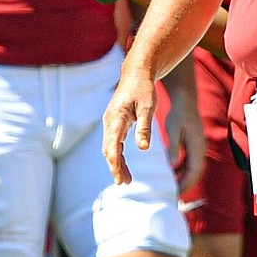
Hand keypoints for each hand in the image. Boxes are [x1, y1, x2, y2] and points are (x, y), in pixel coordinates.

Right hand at [102, 65, 156, 184]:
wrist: (137, 74)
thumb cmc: (144, 89)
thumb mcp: (148, 106)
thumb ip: (144, 127)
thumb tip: (143, 149)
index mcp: (116, 118)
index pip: (113, 147)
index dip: (116, 164)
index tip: (121, 178)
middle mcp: (109, 122)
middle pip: (108, 150)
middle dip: (115, 168)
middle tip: (125, 183)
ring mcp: (110, 122)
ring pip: (109, 148)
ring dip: (116, 163)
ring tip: (126, 179)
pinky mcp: (114, 122)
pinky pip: (113, 142)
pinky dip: (118, 155)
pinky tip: (124, 164)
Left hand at [162, 87, 205, 193]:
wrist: (184, 99)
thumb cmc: (178, 113)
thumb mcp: (173, 129)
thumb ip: (173, 147)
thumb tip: (172, 164)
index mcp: (197, 146)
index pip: (194, 171)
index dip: (185, 184)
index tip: (175, 194)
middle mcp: (200, 148)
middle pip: (196, 172)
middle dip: (186, 185)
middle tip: (173, 196)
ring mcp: (198, 146)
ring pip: (193, 168)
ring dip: (184, 178)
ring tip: (171, 187)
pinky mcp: (194, 144)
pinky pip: (190, 161)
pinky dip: (182, 169)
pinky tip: (171, 172)